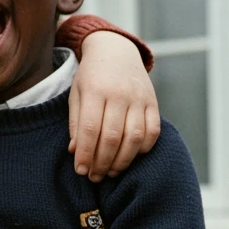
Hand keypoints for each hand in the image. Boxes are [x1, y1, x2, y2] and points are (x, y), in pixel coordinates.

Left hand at [69, 31, 159, 181]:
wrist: (116, 51)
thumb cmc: (91, 77)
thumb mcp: (76, 94)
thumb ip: (76, 122)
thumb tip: (75, 151)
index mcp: (95, 90)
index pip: (90, 128)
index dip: (85, 153)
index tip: (80, 170)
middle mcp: (119, 94)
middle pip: (112, 136)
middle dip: (102, 162)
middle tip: (94, 176)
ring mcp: (139, 98)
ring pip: (134, 137)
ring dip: (122, 160)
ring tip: (110, 172)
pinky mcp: (153, 102)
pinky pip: (153, 131)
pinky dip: (143, 148)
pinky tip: (131, 157)